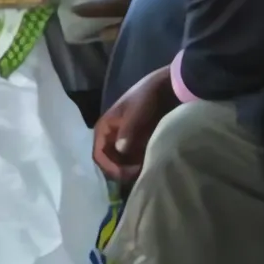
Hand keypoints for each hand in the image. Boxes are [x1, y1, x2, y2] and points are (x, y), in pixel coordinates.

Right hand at [93, 67, 175, 183]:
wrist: (165, 88)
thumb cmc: (147, 98)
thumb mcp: (136, 113)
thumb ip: (128, 131)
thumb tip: (120, 149)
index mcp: (104, 128)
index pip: (98, 154)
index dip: (110, 167)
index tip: (127, 174)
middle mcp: (110, 136)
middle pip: (109, 162)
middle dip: (121, 171)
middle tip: (139, 175)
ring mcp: (123, 140)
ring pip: (120, 162)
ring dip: (130, 170)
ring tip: (145, 171)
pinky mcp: (135, 143)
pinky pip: (131, 159)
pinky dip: (138, 165)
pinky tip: (149, 167)